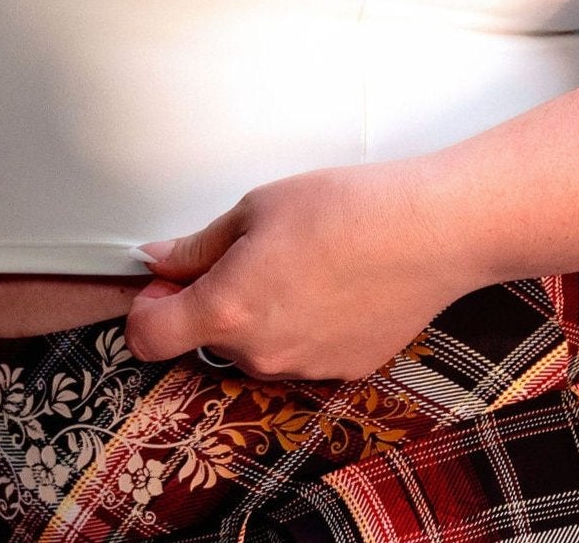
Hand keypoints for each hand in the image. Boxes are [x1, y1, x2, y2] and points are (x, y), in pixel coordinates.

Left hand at [122, 157, 471, 381]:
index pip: (149, 337)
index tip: (167, 280)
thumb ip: (199, 244)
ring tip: (303, 260)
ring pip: (257, 345)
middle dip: (214, 299)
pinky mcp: (343, 371)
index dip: (148, 306)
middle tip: (250, 248)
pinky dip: (304, 323)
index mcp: (226, 308)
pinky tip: (334, 283)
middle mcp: (259, 353)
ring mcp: (303, 368)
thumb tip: (159, 260)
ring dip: (260, 313)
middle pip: (208, 337)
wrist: (430, 232)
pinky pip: (301, 350)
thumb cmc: (346, 208)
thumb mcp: (257, 207)